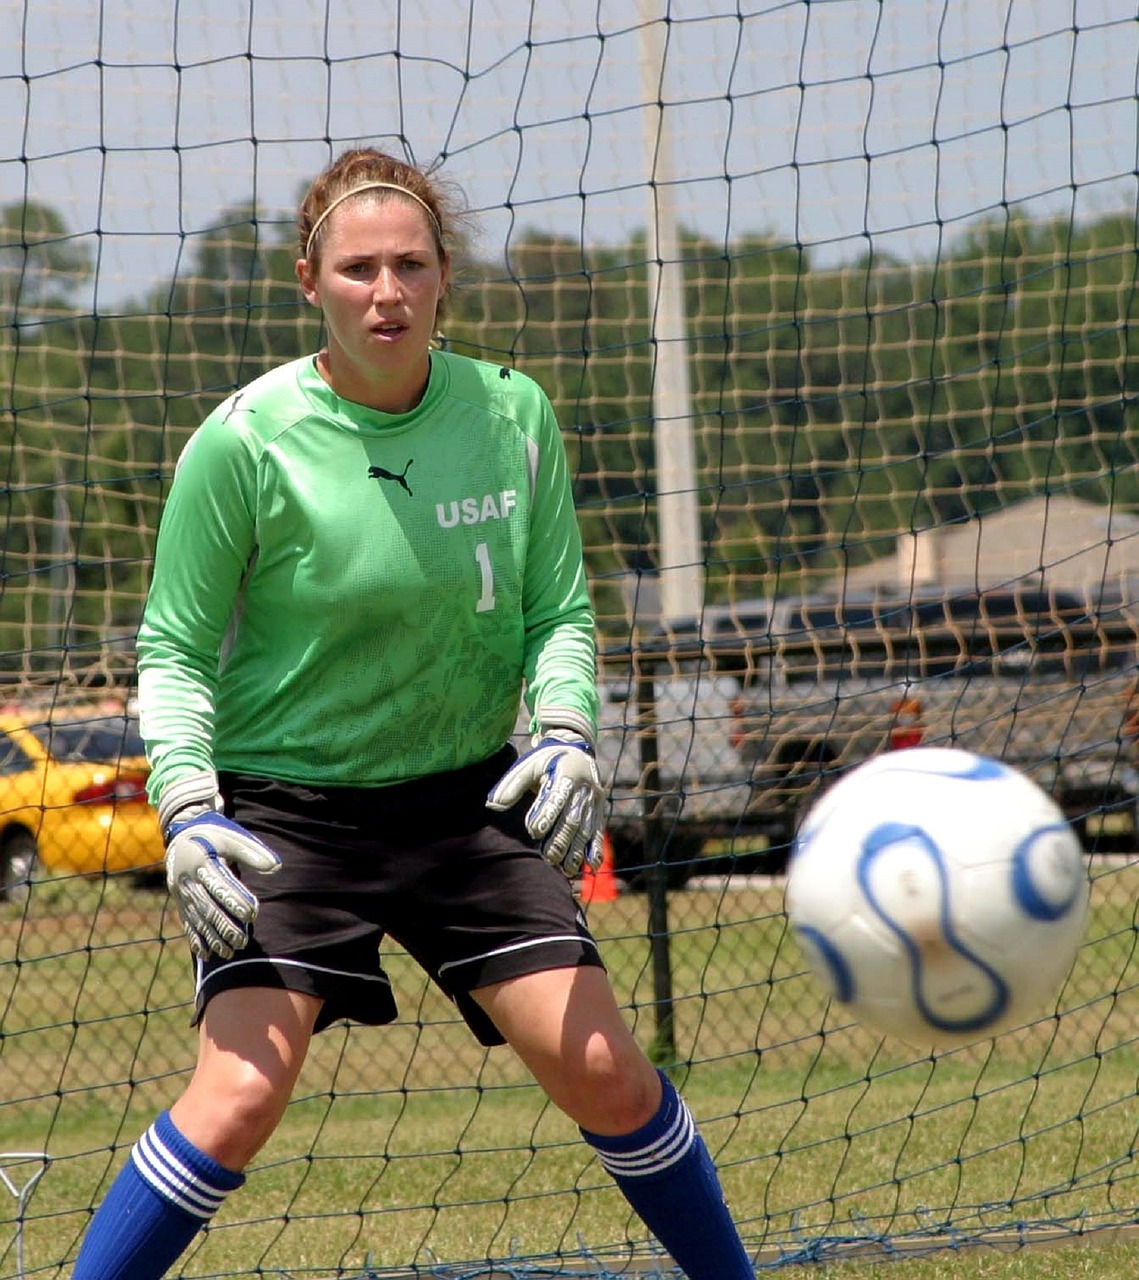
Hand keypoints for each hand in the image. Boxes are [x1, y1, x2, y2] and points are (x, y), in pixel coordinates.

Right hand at [158, 772, 280, 958]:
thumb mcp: (232, 837)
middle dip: (225, 926)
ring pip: (197, 919)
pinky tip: (206, 954)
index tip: (253, 914)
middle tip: (243, 941)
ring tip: (230, 952)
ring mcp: (182, 893)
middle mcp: (187, 879)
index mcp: (201, 861)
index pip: (219, 885)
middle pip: (207, 907)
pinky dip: (196, 939)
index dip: (235, 900)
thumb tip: (277, 867)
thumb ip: (253, 852)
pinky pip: (186, 922)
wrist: (181, 834)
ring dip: (212, 937)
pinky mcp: (180, 901)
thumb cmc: (214, 834)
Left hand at [487, 729, 603, 876]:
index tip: (533, 832)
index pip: (556, 797)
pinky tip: (591, 866)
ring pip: (586, 828)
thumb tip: (493, 805)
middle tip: (548, 858)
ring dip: (576, 850)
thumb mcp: (528, 764)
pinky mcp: (598, 810)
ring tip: (565, 870)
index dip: (546, 814)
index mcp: (566, 773)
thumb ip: (512, 785)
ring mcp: (594, 800)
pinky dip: (595, 849)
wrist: (576, 750)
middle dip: (560, 839)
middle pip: (572, 818)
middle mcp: (584, 788)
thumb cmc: (546, 760)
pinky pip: (598, 831)